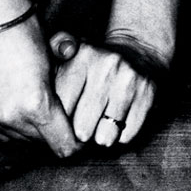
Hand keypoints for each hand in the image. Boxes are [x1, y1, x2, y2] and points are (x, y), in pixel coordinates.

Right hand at [0, 15, 77, 156]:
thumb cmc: (24, 28)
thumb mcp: (55, 58)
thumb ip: (64, 92)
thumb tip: (75, 113)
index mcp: (35, 104)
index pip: (63, 147)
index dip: (75, 142)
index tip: (79, 133)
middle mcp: (9, 118)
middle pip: (40, 145)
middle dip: (50, 132)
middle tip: (56, 114)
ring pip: (16, 140)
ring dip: (27, 128)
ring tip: (33, 104)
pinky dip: (6, 122)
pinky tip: (12, 102)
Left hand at [50, 32, 159, 147]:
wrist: (139, 53)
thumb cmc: (94, 64)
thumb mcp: (69, 54)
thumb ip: (49, 58)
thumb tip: (42, 74)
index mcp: (81, 55)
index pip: (59, 110)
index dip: (58, 122)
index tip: (62, 118)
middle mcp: (106, 65)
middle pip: (81, 129)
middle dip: (80, 133)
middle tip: (82, 124)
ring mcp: (129, 79)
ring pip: (104, 137)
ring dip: (100, 137)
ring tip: (100, 122)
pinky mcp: (148, 93)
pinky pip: (126, 137)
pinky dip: (121, 136)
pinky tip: (119, 119)